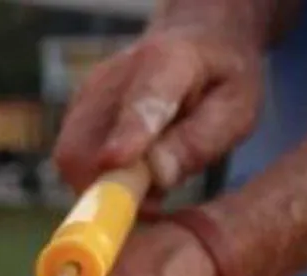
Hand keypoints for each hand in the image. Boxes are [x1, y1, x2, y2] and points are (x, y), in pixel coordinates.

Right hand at [53, 22, 261, 198]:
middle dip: (109, 188)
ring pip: (72, 160)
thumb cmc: (218, 83)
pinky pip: (72, 162)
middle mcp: (115, 73)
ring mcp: (87, 94)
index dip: (128, 134)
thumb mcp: (233, 112)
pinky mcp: (75, 112)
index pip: (143, 100)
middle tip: (152, 200)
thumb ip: (198, 142)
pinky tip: (130, 174)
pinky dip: (96, 181)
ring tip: (146, 183)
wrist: (192, 43)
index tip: (116, 161)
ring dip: (103, 188)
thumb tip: (158, 175)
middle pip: (87, 144)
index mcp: (168, 61)